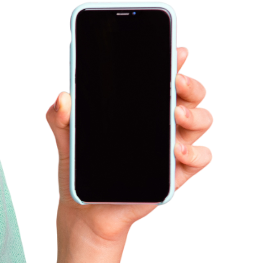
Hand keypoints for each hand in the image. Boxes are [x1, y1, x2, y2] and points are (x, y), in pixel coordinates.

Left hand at [46, 46, 213, 242]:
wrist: (84, 212)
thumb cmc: (80, 170)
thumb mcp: (66, 140)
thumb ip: (60, 118)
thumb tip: (62, 98)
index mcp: (139, 109)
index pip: (163, 78)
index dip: (175, 62)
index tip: (177, 51)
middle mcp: (161, 124)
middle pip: (192, 94)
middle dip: (190, 83)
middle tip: (174, 81)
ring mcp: (172, 148)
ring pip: (203, 120)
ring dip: (195, 114)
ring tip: (176, 114)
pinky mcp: (175, 174)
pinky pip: (202, 158)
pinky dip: (195, 152)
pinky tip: (176, 150)